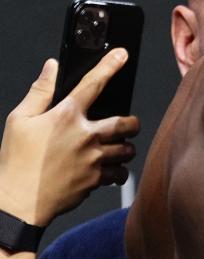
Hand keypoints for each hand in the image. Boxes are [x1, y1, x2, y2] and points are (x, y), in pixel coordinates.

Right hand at [0, 49, 140, 226]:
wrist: (18, 203)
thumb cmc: (16, 162)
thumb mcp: (19, 121)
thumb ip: (40, 92)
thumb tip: (51, 67)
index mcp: (65, 116)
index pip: (93, 83)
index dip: (110, 65)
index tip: (122, 55)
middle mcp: (85, 135)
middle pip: (126, 122)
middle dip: (131, 123)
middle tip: (127, 125)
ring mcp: (93, 158)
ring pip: (127, 149)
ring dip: (125, 147)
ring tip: (117, 148)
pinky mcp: (96, 179)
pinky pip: (120, 173)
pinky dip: (118, 171)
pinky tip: (109, 170)